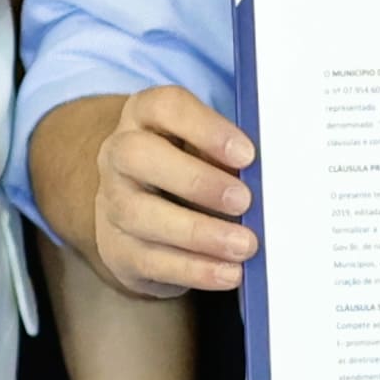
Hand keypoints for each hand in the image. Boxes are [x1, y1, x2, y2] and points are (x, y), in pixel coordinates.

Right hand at [37, 88, 259, 300]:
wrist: (140, 213)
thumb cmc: (188, 170)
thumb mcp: (206, 150)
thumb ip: (230, 156)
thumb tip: (268, 179)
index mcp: (144, 116)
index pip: (164, 107)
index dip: (205, 128)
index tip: (247, 154)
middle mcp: (118, 154)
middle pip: (138, 156)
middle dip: (195, 180)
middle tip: (244, 201)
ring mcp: (111, 202)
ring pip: (140, 214)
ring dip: (199, 233)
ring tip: (244, 245)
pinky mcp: (117, 248)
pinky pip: (150, 260)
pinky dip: (194, 269)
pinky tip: (228, 272)